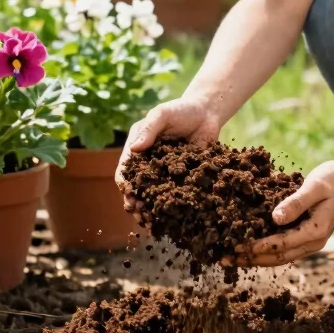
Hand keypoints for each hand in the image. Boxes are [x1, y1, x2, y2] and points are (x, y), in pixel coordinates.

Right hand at [115, 95, 221, 217]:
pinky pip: (174, 195)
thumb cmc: (181, 110)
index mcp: (137, 149)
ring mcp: (164, 172)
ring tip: (151, 222)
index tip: (130, 196)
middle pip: (137, 188)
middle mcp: (148, 163)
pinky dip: (172, 207)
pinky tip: (173, 219)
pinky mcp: (181, 178)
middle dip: (135, 203)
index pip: (126, 170)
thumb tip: (134, 149)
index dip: (126, 185)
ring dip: (150, 210)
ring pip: (153, 195)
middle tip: (140, 215)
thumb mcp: (162, 114)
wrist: (207, 113)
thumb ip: (150, 129)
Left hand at [240, 159, 333, 266]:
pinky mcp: (307, 234)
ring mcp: (311, 240)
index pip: (280, 245)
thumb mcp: (315, 186)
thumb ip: (295, 202)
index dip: (256, 248)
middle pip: (277, 257)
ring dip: (256, 258)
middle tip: (224, 259)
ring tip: (232, 257)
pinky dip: (266, 250)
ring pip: (280, 256)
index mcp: (315, 231)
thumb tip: (274, 218)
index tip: (235, 248)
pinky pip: (284, 248)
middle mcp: (313, 241)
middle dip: (250, 259)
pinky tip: (250, 246)